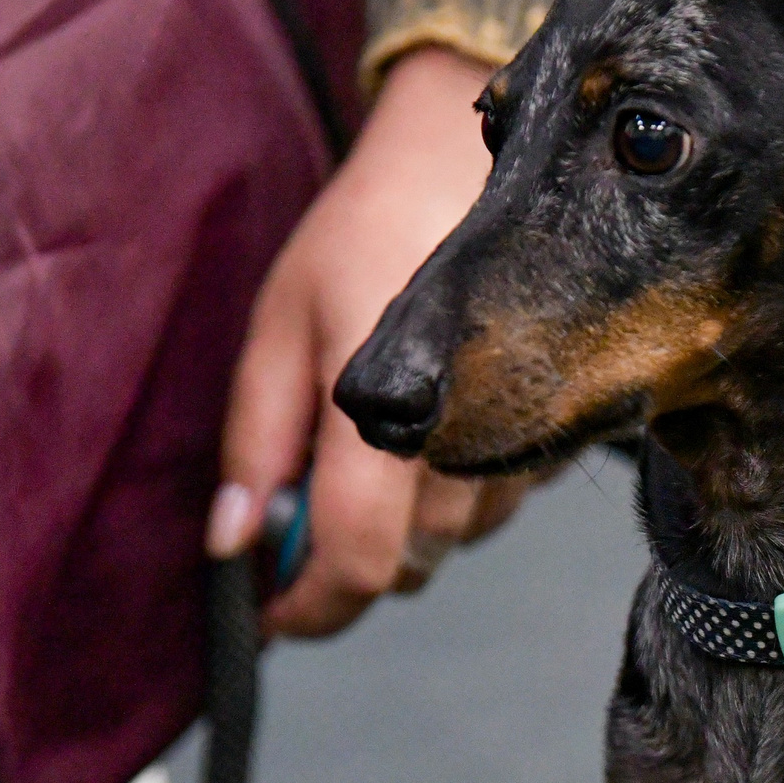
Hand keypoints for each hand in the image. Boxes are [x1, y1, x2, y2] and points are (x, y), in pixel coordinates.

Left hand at [206, 47, 537, 637]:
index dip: (309, 606)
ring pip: (450, 542)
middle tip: (294, 512)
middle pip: (405, 565)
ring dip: (397, 526)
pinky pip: (490, 505)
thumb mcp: (279, 325)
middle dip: (343, 558)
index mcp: (386, 411)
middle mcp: (467, 438)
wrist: (466, 170)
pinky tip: (421, 432)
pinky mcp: (552, 436)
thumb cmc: (364, 233)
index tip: (270, 612)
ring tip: (359, 451)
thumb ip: (254, 441)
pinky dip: (443, 495)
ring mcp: (521, 441)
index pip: (360, 557)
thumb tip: (232, 542)